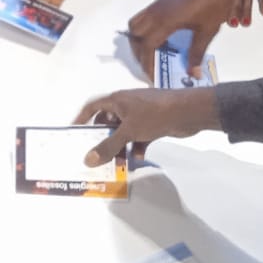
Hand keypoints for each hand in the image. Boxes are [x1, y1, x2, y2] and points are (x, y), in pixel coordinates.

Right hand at [74, 86, 220, 165]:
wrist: (188, 111)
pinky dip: (137, 146)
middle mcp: (126, 105)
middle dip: (104, 139)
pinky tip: (138, 158)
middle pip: (109, 122)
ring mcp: (141, 113)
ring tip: (119, 163)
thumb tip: (87, 160)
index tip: (75, 132)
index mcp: (117, 100)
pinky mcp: (153, 122)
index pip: (93, 107)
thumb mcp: (128, 132)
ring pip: (124, 131)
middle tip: (98, 155)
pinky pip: (139, 136)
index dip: (82, 118)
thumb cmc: (153, 115)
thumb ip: (108, 146)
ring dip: (121, 146)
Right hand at [127, 0, 262, 76]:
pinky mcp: (163, 1)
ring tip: (156, 53)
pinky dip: (146, 31)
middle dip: (139, 53)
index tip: (154, 78)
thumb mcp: (208, 29)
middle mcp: (156, 13)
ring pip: (136, 24)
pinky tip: (164, 39)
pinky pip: (144, 18)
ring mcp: (158, 5)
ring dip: (140, 40)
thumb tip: (192, 73)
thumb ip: (197, 52)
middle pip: (134, 35)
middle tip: (152, 66)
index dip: (147, 64)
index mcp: (165, 22)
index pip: (147, 47)